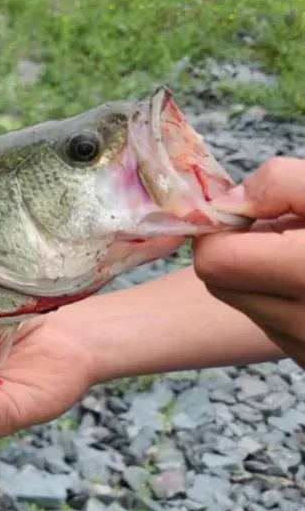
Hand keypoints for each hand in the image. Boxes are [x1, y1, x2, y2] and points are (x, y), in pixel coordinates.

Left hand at [193, 156, 304, 368]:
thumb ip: (280, 182)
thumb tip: (227, 202)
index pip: (214, 262)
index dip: (220, 230)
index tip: (248, 215)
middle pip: (219, 284)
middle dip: (237, 252)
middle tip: (279, 230)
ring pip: (243, 306)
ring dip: (259, 277)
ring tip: (301, 254)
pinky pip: (273, 327)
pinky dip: (282, 300)